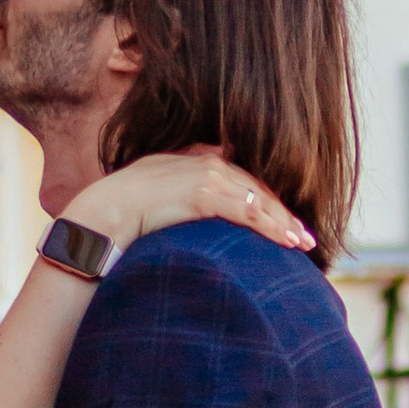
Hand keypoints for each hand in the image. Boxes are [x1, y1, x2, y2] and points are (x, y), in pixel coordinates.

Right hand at [66, 147, 311, 252]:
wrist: (104, 212)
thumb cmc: (124, 213)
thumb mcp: (158, 200)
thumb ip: (180, 202)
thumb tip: (188, 222)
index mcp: (197, 163)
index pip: (242, 183)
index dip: (267, 203)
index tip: (285, 224)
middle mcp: (207, 164)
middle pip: (257, 189)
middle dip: (283, 215)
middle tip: (304, 238)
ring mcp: (206, 176)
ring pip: (258, 200)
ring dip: (283, 223)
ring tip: (301, 244)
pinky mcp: (204, 193)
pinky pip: (247, 210)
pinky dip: (270, 226)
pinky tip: (285, 241)